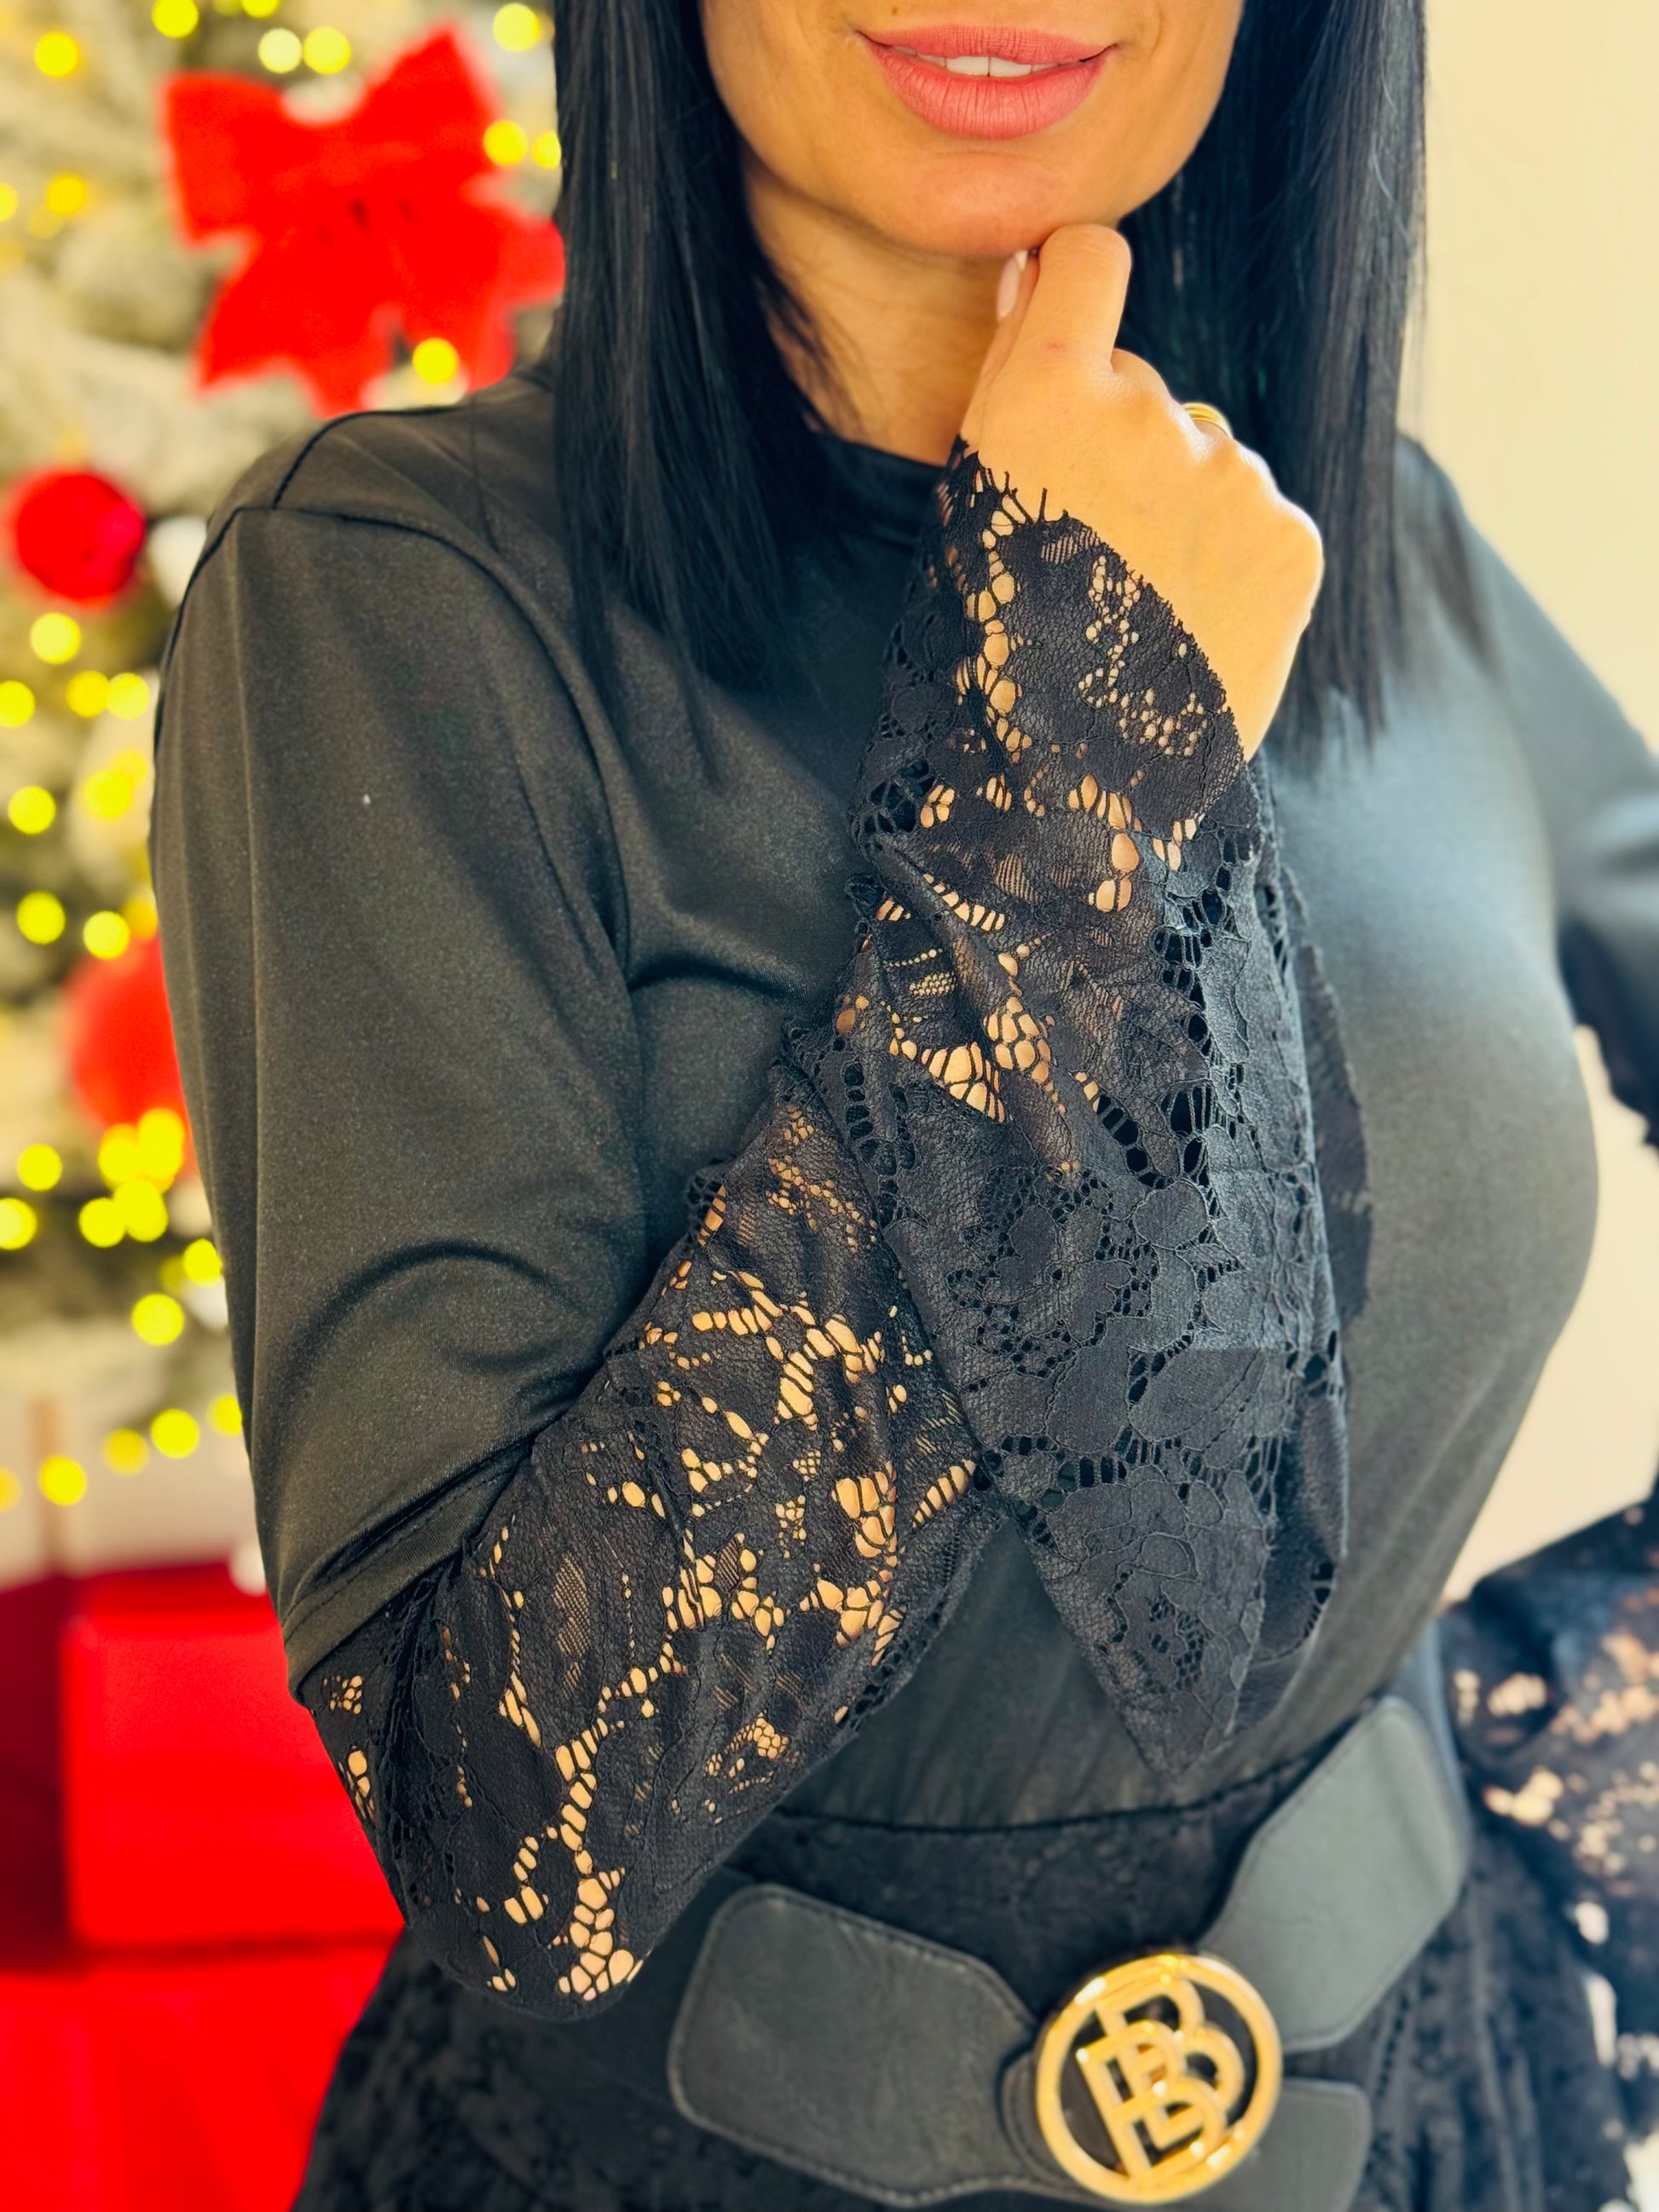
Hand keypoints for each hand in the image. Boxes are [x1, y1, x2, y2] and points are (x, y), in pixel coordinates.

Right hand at [961, 227, 1323, 756]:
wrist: (1078, 794)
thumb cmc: (998, 660)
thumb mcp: (971, 513)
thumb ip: (1012, 385)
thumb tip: (1041, 271)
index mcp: (1050, 399)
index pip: (1088, 260)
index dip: (1075, 284)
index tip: (1069, 318)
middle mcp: (1150, 414)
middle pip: (1142, 388)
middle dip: (1119, 450)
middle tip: (1090, 561)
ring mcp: (1232, 475)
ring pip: (1207, 458)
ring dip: (1182, 511)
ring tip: (1144, 613)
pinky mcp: (1291, 537)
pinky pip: (1259, 518)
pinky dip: (1232, 564)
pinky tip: (1194, 628)